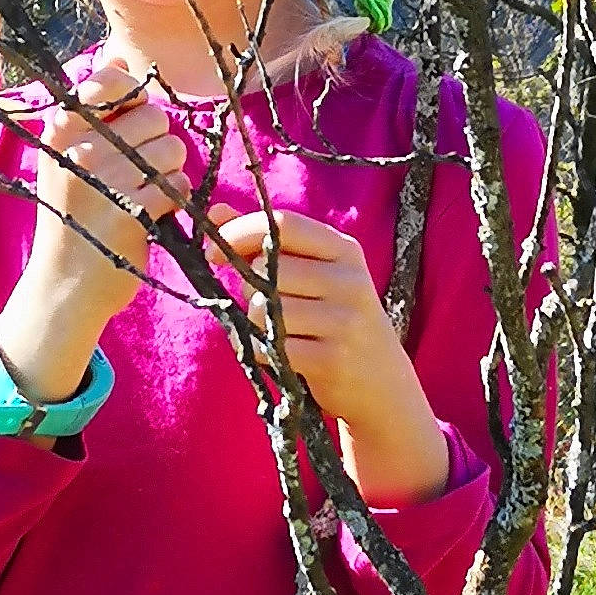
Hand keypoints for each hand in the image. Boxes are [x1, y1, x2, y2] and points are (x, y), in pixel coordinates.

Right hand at [0, 64, 187, 405]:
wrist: (65, 284)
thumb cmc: (73, 214)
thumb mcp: (65, 155)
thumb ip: (95, 103)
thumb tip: (120, 54)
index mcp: (61, 129)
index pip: (113, 80)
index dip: (135, 98)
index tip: (128, 125)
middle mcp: (80, 149)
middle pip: (154, 116)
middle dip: (156, 142)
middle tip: (135, 172)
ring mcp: (106, 180)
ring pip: (172, 148)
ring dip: (168, 172)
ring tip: (142, 192)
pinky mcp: (132, 211)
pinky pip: (177, 184)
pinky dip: (173, 199)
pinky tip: (151, 214)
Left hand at [210, 207, 450, 503]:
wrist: (382, 383)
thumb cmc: (335, 320)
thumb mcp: (316, 274)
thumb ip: (266, 242)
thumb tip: (215, 212)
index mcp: (345, 250)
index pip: (284, 224)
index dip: (240, 232)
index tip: (213, 251)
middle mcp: (349, 280)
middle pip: (269, 268)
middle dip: (249, 287)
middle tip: (264, 305)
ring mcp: (344, 320)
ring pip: (263, 308)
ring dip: (255, 323)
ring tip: (278, 332)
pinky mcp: (332, 359)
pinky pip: (270, 346)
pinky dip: (263, 351)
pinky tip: (283, 356)